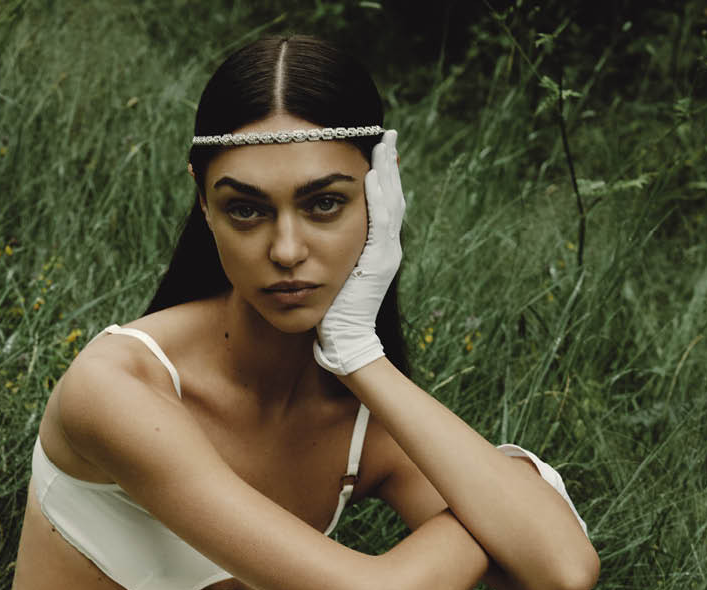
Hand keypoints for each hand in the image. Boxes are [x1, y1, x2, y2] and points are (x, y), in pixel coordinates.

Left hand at [314, 129, 405, 376]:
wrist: (345, 338)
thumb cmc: (332, 311)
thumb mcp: (334, 273)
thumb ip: (331, 250)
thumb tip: (315, 235)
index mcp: (377, 248)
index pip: (382, 203)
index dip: (381, 175)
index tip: (375, 149)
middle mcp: (386, 247)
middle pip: (392, 195)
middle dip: (388, 164)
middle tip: (386, 134)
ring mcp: (386, 253)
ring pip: (391, 203)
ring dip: (387, 172)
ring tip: (383, 144)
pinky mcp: (380, 261)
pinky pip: (380, 222)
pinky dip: (378, 197)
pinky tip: (372, 175)